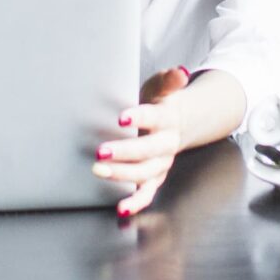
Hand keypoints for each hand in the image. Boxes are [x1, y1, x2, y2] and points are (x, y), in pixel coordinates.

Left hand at [96, 66, 191, 218]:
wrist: (178, 123)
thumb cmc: (160, 103)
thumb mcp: (162, 87)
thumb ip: (168, 80)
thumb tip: (180, 72)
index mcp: (167, 118)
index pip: (154, 117)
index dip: (139, 118)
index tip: (122, 118)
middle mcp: (166, 143)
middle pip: (148, 150)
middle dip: (124, 152)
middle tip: (101, 151)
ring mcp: (161, 163)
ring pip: (145, 173)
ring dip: (123, 174)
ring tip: (99, 171)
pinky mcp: (156, 177)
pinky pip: (148, 192)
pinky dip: (136, 202)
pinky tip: (121, 207)